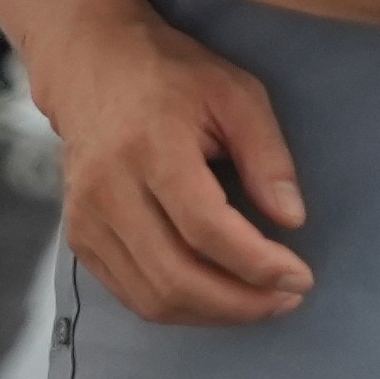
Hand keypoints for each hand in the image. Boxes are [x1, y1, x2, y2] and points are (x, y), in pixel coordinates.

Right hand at [35, 0, 311, 327]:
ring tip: (258, 302)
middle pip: (176, 277)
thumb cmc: (171, 75)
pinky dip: (180, 308)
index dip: (257, 265)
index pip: (205, 229)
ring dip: (213, 314)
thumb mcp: (236, 95)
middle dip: (241, 304)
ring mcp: (87, 218)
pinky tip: (216, 296)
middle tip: (286, 299)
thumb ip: (267, 156)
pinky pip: (131, 296)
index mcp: (151, 147)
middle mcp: (109, 189)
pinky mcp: (79, 237)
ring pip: (152, 299)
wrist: (91, 64)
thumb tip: (292, 220)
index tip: (300, 277)